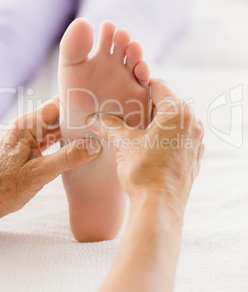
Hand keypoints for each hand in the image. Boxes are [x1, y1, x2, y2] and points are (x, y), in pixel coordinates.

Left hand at [0, 98, 100, 226]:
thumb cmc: (5, 187)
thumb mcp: (41, 173)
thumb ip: (68, 158)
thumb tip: (93, 146)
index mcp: (27, 125)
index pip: (57, 105)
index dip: (76, 106)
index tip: (95, 111)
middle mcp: (26, 127)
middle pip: (56, 115)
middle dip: (76, 119)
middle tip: (98, 124)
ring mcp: (26, 137)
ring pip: (53, 127)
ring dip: (70, 131)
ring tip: (92, 135)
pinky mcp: (27, 148)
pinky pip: (49, 139)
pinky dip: (62, 141)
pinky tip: (75, 147)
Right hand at [88, 79, 203, 214]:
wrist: (159, 206)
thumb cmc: (144, 172)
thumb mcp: (123, 143)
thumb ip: (110, 126)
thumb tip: (95, 119)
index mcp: (177, 112)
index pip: (158, 85)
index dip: (140, 86)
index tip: (126, 91)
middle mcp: (192, 122)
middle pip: (168, 103)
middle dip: (148, 104)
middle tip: (128, 110)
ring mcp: (196, 140)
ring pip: (175, 120)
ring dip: (157, 121)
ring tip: (137, 129)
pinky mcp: (194, 156)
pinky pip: (180, 136)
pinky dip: (167, 136)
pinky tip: (151, 146)